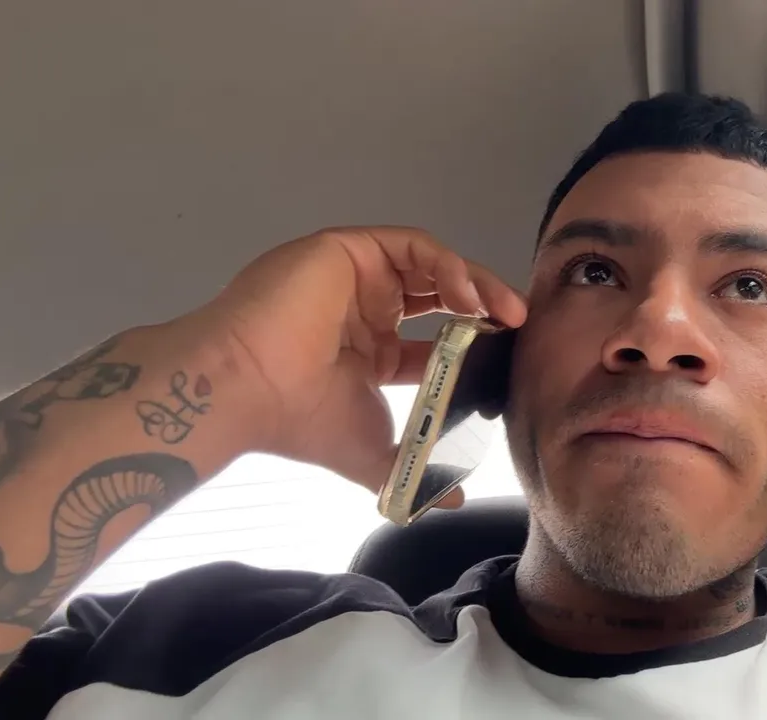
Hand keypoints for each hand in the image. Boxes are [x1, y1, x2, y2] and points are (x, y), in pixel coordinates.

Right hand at [189, 227, 526, 492]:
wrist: (247, 391)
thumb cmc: (302, 421)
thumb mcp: (374, 453)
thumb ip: (413, 468)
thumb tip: (449, 502)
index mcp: (369, 350)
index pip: (435, 341)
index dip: (474, 348)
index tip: (507, 362)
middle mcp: (364, 309)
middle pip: (440, 296)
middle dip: (484, 309)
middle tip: (519, 328)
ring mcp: (355, 277)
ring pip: (431, 267)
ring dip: (475, 284)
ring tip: (506, 313)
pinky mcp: (347, 249)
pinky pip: (412, 247)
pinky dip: (449, 266)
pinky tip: (471, 296)